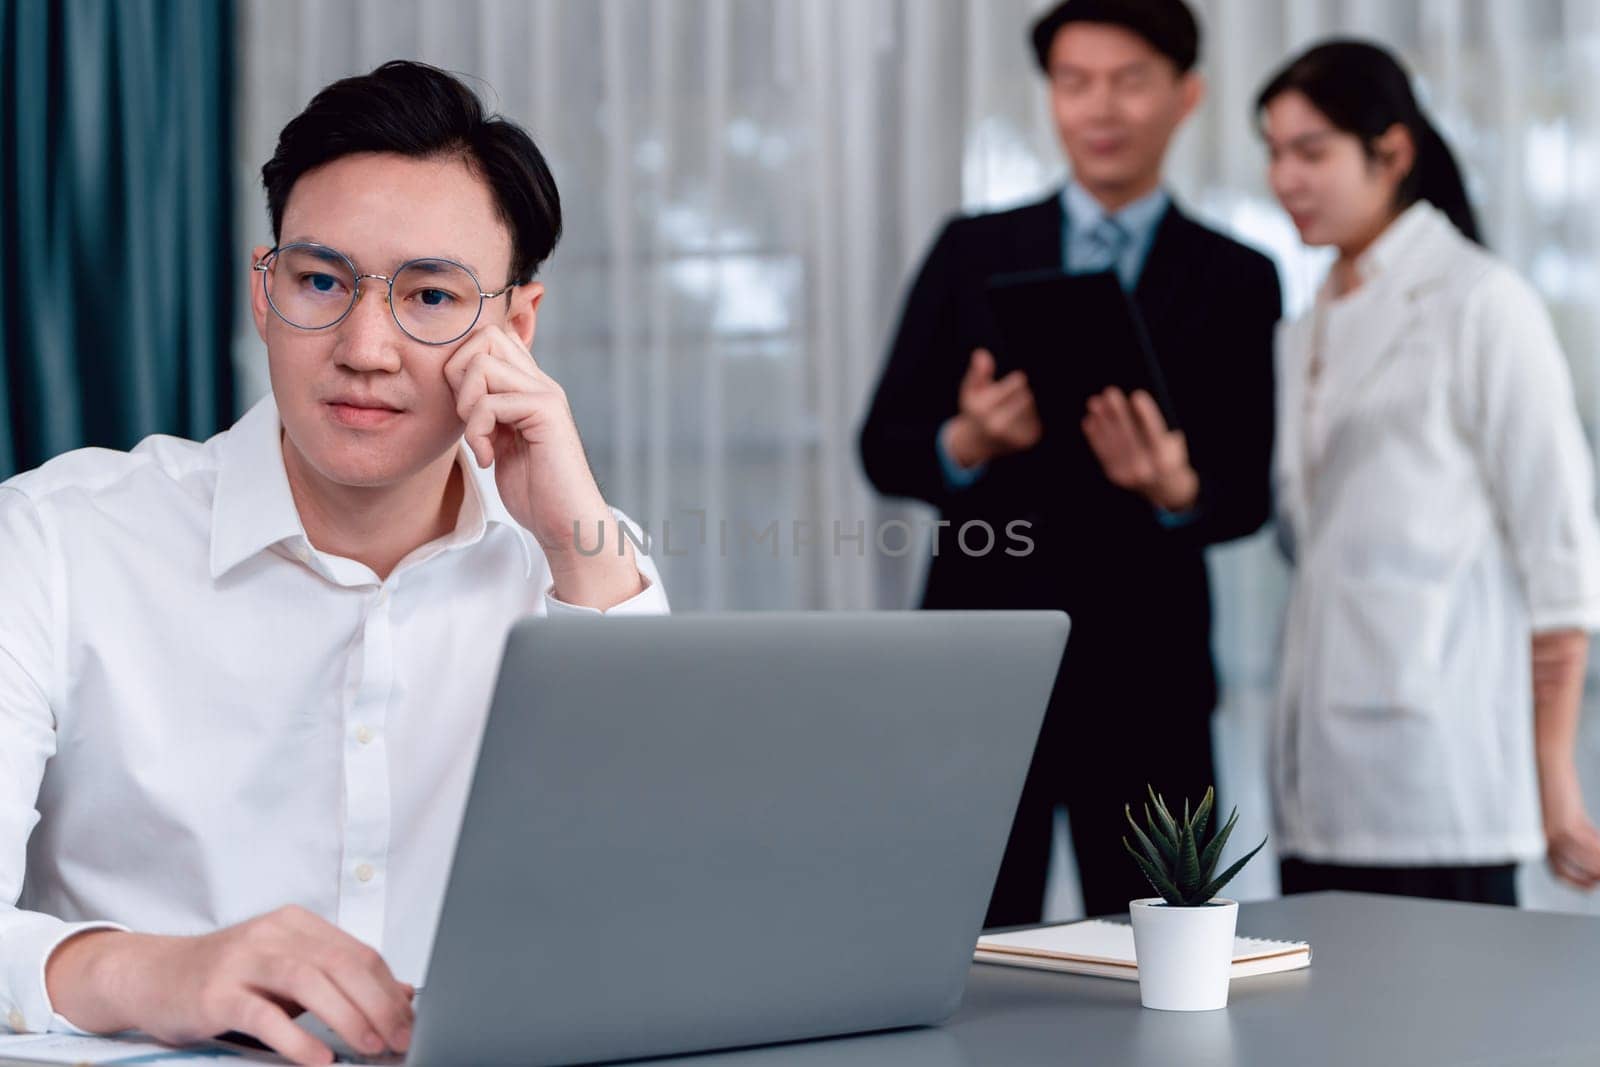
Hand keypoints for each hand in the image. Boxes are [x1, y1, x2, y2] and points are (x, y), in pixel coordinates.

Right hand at [45, 906, 414, 1065]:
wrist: (152, 975)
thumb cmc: (229, 977)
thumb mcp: (289, 970)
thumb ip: (341, 978)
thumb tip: (402, 995)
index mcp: (298, 924)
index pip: (359, 953)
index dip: (389, 990)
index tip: (410, 1022)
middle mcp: (274, 934)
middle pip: (341, 965)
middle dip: (378, 1005)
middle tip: (399, 1038)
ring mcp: (244, 960)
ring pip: (310, 982)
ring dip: (347, 1018)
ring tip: (370, 1047)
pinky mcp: (216, 992)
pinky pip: (264, 1015)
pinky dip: (297, 1039)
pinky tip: (320, 1060)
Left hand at [443, 324, 643, 607]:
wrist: (567, 522)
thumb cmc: (535, 490)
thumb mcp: (502, 442)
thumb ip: (488, 412)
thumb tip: (457, 390)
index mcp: (529, 386)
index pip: (491, 338)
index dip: (462, 363)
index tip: (465, 410)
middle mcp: (540, 382)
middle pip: (485, 335)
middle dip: (458, 374)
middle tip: (466, 417)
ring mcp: (545, 394)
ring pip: (482, 364)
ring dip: (466, 405)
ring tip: (478, 440)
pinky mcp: (546, 413)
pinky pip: (490, 402)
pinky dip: (477, 433)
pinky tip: (488, 459)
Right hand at [944, 348, 1042, 466]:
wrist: (977, 443)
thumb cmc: (975, 410)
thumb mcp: (970, 390)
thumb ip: (977, 372)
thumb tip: (982, 354)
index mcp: (983, 410)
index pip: (1018, 383)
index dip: (1015, 381)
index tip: (1014, 381)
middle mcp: (998, 426)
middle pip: (1027, 396)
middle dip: (1020, 394)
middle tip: (1008, 400)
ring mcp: (1013, 436)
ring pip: (1033, 408)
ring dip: (1025, 406)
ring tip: (1011, 411)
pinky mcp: (1027, 441)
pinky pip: (1038, 420)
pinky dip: (1030, 418)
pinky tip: (1016, 422)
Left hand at [1081, 387, 1198, 511]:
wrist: (1164, 488)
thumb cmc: (1169, 456)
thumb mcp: (1172, 442)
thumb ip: (1156, 426)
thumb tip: (1132, 403)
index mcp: (1164, 458)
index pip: (1154, 432)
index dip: (1146, 413)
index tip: (1137, 395)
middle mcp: (1145, 468)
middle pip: (1129, 435)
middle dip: (1118, 412)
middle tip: (1110, 393)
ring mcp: (1127, 473)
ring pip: (1112, 441)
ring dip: (1101, 420)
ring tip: (1095, 402)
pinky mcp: (1114, 475)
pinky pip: (1102, 452)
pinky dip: (1094, 435)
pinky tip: (1090, 420)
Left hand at [1541, 769, 1599, 889]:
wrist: (1544, 762)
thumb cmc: (1552, 784)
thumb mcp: (1563, 813)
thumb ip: (1574, 828)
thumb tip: (1590, 841)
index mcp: (1541, 839)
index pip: (1559, 872)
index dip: (1577, 882)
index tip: (1593, 884)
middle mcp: (1545, 840)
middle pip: (1572, 871)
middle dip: (1592, 877)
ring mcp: (1555, 833)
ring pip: (1586, 860)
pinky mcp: (1567, 823)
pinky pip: (1591, 845)